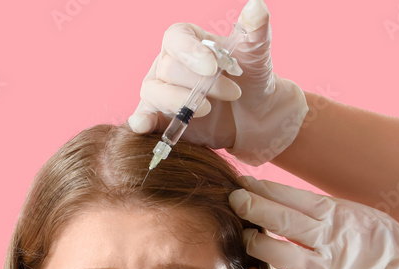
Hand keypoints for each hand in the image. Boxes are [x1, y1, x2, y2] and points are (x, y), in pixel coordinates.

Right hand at [128, 0, 307, 165]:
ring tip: (206, 110)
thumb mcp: (256, 53)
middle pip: (169, 68)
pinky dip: (142, 121)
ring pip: (154, 91)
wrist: (254, 115)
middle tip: (233, 92)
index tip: (211, 67)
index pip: (176, 37)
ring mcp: (161, 92)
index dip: (189, 50)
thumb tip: (256, 7)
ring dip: (179, 101)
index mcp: (187, 41)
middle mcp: (167, 64)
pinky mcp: (159, 119)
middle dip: (200, 83)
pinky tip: (143, 126)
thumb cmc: (251, 79)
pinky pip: (143, 117)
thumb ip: (256, 29)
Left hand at [230, 176, 398, 268]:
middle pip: (282, 220)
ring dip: (254, 244)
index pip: (295, 197)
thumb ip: (332, 213)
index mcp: (344, 217)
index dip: (265, 189)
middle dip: (251, 207)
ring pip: (279, 253)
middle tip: (232, 200)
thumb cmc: (391, 254)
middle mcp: (335, 241)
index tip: (244, 184)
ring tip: (243, 238)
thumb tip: (289, 202)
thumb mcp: (369, 220)